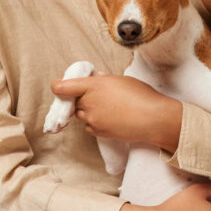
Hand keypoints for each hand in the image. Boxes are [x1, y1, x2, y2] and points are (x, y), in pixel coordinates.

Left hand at [50, 74, 181, 149]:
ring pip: (81, 114)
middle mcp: (89, 102)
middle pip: (75, 101)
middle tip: (97, 96)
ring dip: (88, 110)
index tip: (57, 86)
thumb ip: (105, 80)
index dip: (58, 86)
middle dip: (82, 98)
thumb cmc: (141, 95)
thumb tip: (97, 78)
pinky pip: (89, 126)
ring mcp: (93, 119)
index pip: (64, 87)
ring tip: (107, 108)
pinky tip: (110, 118)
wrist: (153, 119)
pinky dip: (95, 122)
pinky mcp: (98, 132)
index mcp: (94, 86)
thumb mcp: (122, 80)